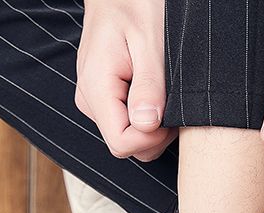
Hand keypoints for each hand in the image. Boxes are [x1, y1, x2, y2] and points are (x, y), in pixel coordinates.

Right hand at [75, 0, 174, 160]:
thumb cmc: (136, 7)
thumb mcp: (150, 42)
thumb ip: (149, 86)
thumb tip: (146, 124)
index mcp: (97, 87)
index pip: (121, 143)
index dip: (151, 138)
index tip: (169, 117)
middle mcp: (91, 100)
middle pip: (127, 146)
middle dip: (155, 135)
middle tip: (172, 104)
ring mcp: (96, 102)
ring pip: (129, 139)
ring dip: (154, 128)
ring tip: (164, 95)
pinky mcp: (105, 101)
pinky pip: (128, 125)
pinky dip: (148, 119)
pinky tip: (156, 95)